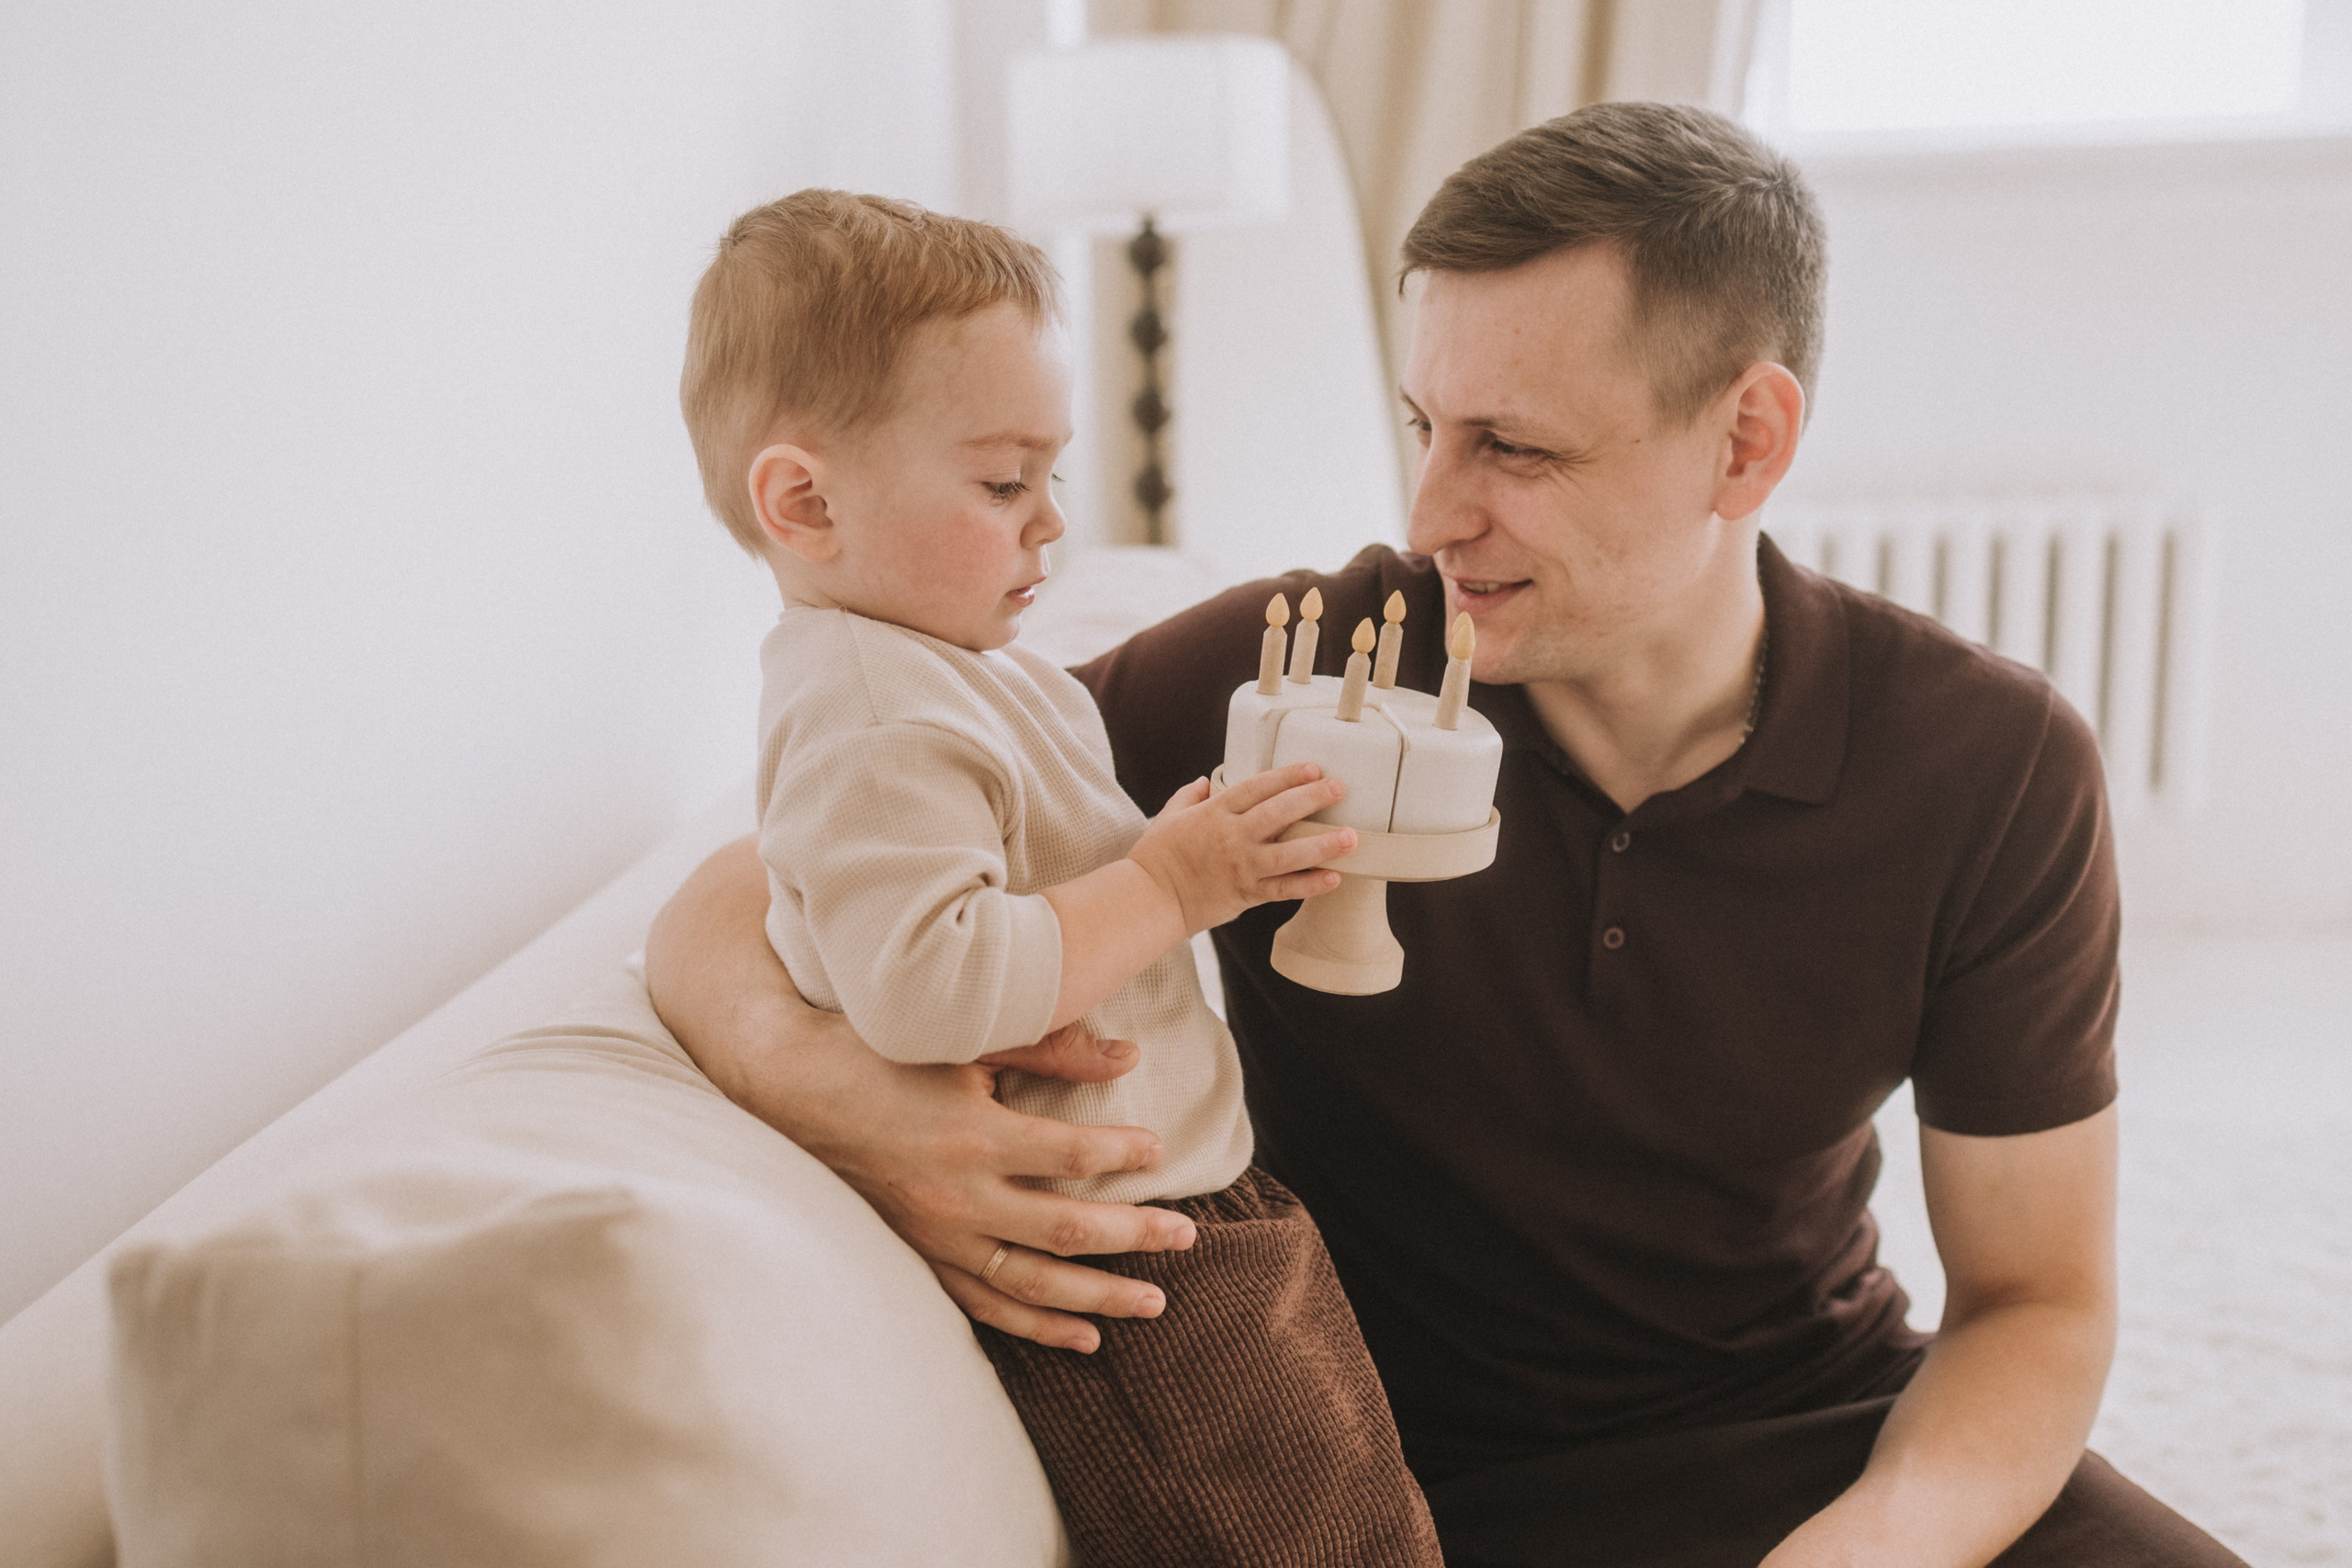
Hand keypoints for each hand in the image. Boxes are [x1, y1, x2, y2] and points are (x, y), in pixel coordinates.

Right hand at [782, 1015, 1201, 1353]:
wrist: (794, 1089)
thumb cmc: (883, 1053)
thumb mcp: (965, 1039)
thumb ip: (1050, 1048)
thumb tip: (1129, 1054)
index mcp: (976, 1136)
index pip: (1074, 1154)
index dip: (1125, 1152)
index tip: (1160, 1148)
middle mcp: (960, 1198)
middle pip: (1069, 1230)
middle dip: (1136, 1237)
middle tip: (1187, 1238)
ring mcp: (938, 1237)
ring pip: (1034, 1284)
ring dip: (1099, 1298)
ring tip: (1154, 1303)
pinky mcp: (920, 1257)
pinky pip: (986, 1306)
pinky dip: (1037, 1328)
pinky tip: (1084, 1337)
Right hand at [1125, 762, 1356, 933]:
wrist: (1149, 899)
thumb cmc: (1155, 857)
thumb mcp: (1168, 817)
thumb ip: (1189, 796)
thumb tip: (1204, 781)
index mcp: (1214, 813)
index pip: (1257, 787)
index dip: (1287, 776)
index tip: (1313, 768)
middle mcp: (1231, 837)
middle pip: (1279, 813)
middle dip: (1312, 798)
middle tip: (1341, 787)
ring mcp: (1241, 867)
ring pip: (1289, 854)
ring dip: (1322, 845)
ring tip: (1352, 838)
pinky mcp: (1245, 895)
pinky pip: (1283, 889)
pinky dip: (1309, 885)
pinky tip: (1334, 878)